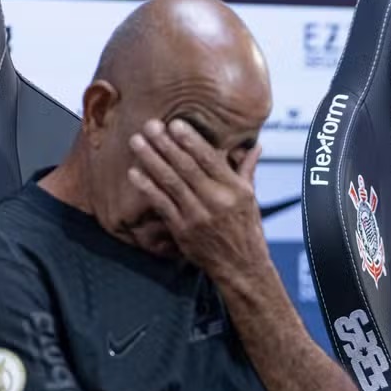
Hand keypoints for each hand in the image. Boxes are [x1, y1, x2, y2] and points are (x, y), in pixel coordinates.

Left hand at [128, 118, 268, 282]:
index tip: (175, 124)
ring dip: (151, 159)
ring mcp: (197, 216)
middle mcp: (217, 201)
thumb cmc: (246, 230)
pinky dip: (147, 187)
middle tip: (149, 125)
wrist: (241, 267)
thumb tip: (254, 146)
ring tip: (136, 142)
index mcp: (235, 190)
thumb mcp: (251, 199)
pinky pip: (161, 204)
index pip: (210, 159)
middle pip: (186, 166)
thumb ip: (247, 170)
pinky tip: (135, 173)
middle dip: (165, 144)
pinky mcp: (182, 230)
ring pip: (170, 182)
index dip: (190, 140)